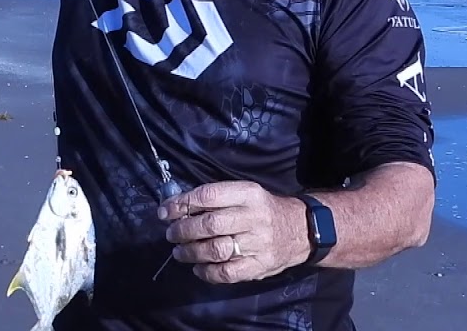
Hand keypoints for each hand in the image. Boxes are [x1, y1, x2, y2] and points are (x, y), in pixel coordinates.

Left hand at [159, 181, 308, 283]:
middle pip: (210, 224)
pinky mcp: (259, 266)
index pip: (208, 195)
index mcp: (248, 194)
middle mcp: (254, 217)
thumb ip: (215, 199)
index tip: (165, 212)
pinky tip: (198, 268)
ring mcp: (258, 244)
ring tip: (179, 252)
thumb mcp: (244, 193)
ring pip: (215, 250)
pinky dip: (207, 272)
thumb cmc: (263, 209)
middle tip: (171, 234)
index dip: (182, 204)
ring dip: (190, 252)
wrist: (301, 229)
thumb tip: (176, 207)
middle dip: (183, 230)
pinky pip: (227, 273)